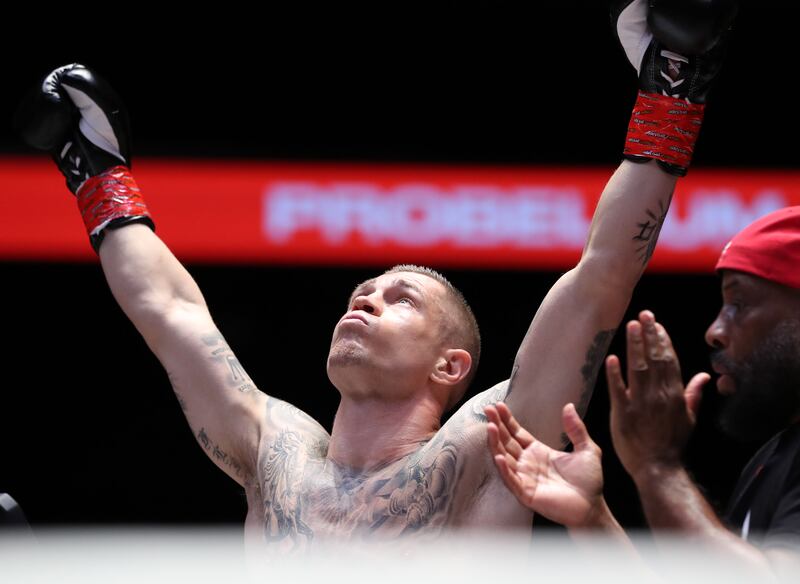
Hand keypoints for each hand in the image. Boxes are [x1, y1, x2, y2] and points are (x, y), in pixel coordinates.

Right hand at [485, 401, 604, 527]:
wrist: (593, 507)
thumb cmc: (589, 481)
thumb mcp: (586, 449)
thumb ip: (576, 429)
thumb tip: (569, 406)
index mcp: (538, 451)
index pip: (517, 433)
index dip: (507, 420)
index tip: (499, 405)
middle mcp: (527, 463)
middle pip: (507, 442)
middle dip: (496, 426)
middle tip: (488, 410)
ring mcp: (525, 478)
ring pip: (505, 458)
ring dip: (496, 443)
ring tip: (490, 427)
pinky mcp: (526, 493)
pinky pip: (511, 480)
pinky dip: (504, 469)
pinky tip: (499, 456)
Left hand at [606, 310, 709, 480]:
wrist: (658, 468)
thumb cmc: (673, 444)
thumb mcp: (690, 419)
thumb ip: (694, 394)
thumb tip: (704, 376)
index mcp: (675, 394)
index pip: (669, 360)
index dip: (662, 340)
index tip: (656, 323)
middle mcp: (659, 395)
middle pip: (654, 359)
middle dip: (649, 334)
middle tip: (643, 314)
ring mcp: (641, 404)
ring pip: (638, 369)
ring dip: (634, 346)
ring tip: (631, 326)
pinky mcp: (623, 414)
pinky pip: (619, 390)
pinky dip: (615, 374)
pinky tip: (612, 358)